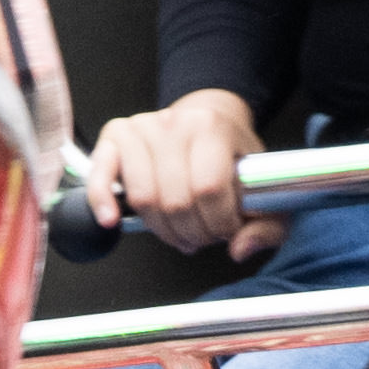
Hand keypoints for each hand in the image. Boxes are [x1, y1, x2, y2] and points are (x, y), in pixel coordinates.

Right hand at [88, 89, 275, 261]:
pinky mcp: (114, 138)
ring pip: (143, 198)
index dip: (219, 222)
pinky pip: (101, 177)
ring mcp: (141, 128)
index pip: (209, 188)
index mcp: (212, 127)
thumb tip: (240, 249)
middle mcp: (174, 122)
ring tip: (179, 230)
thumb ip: (267, 225)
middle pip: (176, 200)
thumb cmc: (233, 157)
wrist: (208, 120)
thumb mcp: (264, 186)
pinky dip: (102, 201)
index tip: (227, 229)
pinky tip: (112, 220)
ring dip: (162, 228)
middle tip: (203, 234)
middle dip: (193, 232)